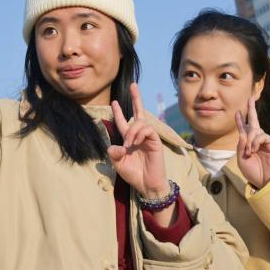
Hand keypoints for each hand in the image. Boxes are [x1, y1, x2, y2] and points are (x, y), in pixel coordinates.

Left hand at [108, 83, 167, 198]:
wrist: (146, 184)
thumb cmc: (133, 175)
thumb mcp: (118, 165)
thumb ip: (113, 154)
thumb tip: (114, 145)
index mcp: (129, 139)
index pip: (123, 122)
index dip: (118, 112)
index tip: (114, 102)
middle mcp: (139, 136)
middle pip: (138, 112)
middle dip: (136, 98)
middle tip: (134, 85)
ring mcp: (148, 138)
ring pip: (140, 122)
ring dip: (132, 130)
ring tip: (129, 143)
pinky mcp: (155, 141)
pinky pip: (148, 129)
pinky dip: (140, 133)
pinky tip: (135, 142)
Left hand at [236, 102, 269, 189]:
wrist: (263, 181)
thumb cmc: (252, 172)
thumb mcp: (241, 159)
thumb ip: (240, 145)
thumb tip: (242, 133)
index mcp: (248, 143)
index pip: (244, 129)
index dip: (240, 120)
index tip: (236, 112)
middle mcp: (257, 140)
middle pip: (254, 121)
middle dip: (251, 109)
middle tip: (250, 98)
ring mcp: (265, 141)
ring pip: (255, 131)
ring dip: (249, 140)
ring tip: (249, 152)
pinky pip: (262, 136)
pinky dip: (256, 142)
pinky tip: (254, 149)